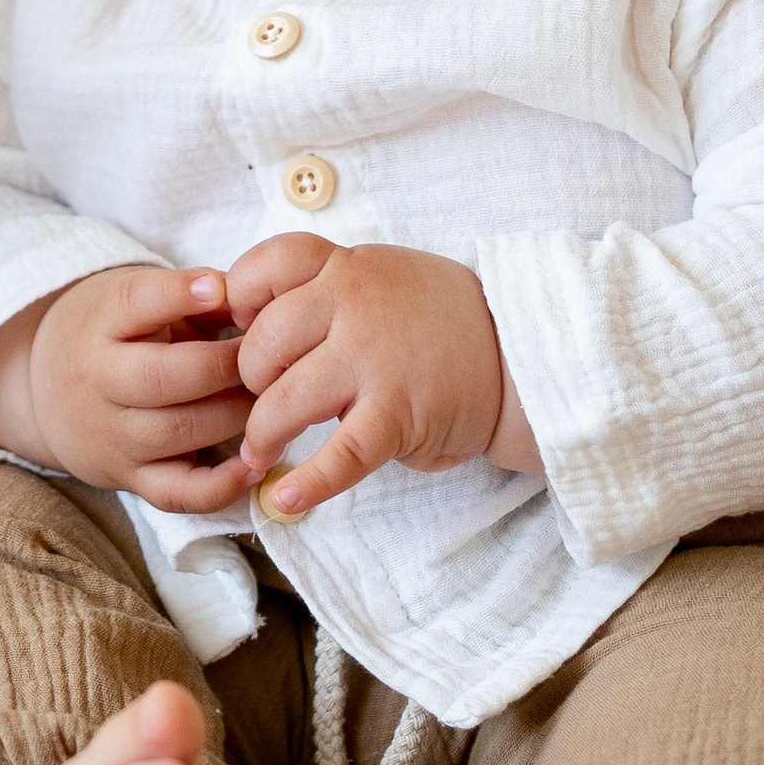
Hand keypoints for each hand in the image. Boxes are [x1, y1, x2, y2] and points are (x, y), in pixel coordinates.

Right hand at [0, 266, 256, 513]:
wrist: (42, 391)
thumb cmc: (111, 333)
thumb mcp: (136, 298)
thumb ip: (197, 297)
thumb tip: (258, 298)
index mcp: (99, 322)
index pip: (133, 303)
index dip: (177, 294)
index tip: (218, 287)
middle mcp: (97, 380)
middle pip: (163, 377)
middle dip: (226, 366)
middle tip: (269, 357)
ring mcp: (111, 435)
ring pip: (179, 431)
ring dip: (236, 415)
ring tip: (272, 399)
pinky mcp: (128, 478)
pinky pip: (177, 494)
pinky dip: (221, 487)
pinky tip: (257, 466)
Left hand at [225, 235, 540, 520]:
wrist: (520, 359)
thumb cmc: (441, 323)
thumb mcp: (384, 278)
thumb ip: (328, 288)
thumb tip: (254, 320)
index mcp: (350, 268)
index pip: (269, 265)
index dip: (242, 297)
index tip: (245, 323)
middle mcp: (357, 305)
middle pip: (263, 341)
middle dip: (251, 379)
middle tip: (265, 397)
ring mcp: (376, 360)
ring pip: (284, 400)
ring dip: (263, 434)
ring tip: (262, 452)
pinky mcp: (397, 415)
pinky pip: (338, 455)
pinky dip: (307, 483)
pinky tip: (285, 498)